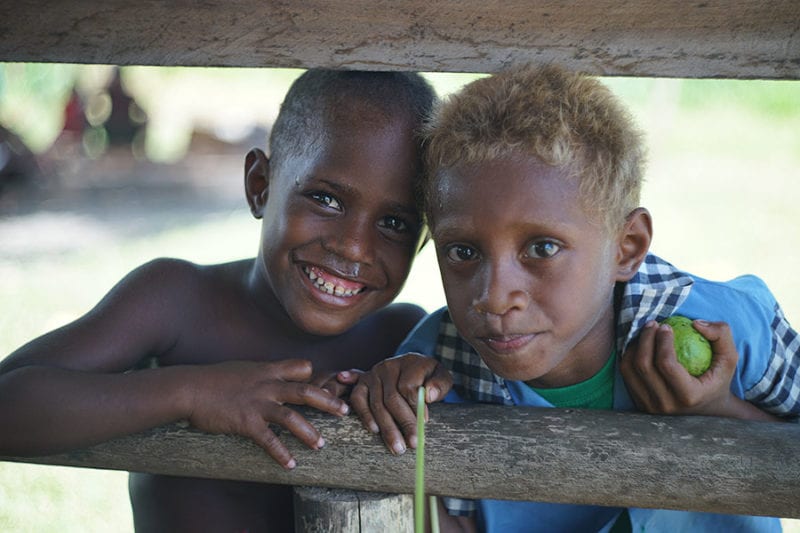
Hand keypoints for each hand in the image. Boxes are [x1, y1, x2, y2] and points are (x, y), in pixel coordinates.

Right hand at [185, 359, 348, 468]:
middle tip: (345, 412)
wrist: (189, 388)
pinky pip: (269, 440)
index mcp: (267, 370)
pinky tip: (290, 465)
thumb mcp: (243, 369)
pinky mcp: (245, 421)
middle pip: (306, 391)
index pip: (302, 367)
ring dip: (309, 433)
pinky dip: (281, 454)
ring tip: (321, 445)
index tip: (330, 385)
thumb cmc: (214, 379)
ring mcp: (257, 403)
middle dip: (328, 402)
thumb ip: (262, 374)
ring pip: (292, 417)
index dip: (317, 376)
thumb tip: (273, 378)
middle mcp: (267, 385)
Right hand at [348, 353, 451, 454]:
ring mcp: (373, 374)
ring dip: (387, 428)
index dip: (416, 407)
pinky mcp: (362, 382)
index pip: (408, 387)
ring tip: (398, 447)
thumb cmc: (427, 377)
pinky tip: (375, 431)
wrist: (411, 368)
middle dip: (403, 423)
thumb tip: (428, 396)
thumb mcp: (441, 376)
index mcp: (410, 362)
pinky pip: (358, 400)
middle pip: (392, 398)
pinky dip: (365, 416)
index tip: (424, 422)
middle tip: (412, 443)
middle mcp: (389, 366)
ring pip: (377, 404)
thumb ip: (439, 384)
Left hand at [620, 319, 738, 416]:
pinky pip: (626, 375)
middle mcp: (666, 405)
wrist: (709, 410)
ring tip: (646, 332)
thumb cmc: (718, 379)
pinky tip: (640, 344)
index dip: (662, 341)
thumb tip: (696, 323)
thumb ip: (721, 335)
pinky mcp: (639, 403)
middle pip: (644, 365)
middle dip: (645, 339)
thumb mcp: (729, 358)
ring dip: (634, 346)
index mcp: (688, 396)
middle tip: (652, 324)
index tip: (666, 326)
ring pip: (629, 370)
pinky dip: (629, 356)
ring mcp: (649, 407)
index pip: (667, 364)